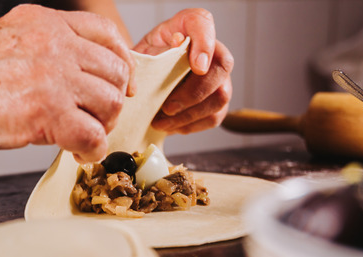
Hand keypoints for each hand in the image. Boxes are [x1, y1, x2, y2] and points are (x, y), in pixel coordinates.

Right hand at [0, 4, 134, 162]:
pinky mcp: (46, 113)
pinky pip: (92, 135)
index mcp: (48, 23)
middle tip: (95, 118)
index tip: (120, 84)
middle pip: (115, 72)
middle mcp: (56, 45)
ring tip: (83, 136)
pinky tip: (77, 153)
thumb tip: (80, 74)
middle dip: (111, 101)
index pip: (108, 34)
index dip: (122, 63)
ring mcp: (53, 78)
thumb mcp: (12, 36)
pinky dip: (91, 150)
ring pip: (110, 104)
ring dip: (101, 126)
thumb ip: (48, 44)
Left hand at [133, 9, 233, 134]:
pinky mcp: (218, 100)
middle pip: (221, 67)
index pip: (203, 24)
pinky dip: (190, 125)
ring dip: (188, 115)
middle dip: (193, 93)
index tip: (196, 66)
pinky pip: (214, 117)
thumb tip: (176, 43)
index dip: (205, 43)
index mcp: (189, 27)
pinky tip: (171, 126)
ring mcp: (220, 76)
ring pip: (220, 97)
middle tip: (167, 108)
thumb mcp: (141, 52)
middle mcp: (212, 49)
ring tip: (162, 123)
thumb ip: (154, 48)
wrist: (146, 78)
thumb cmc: (146, 61)